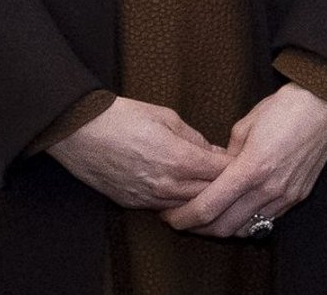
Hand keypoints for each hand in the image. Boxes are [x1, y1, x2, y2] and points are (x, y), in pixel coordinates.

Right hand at [47, 97, 230, 209]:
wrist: (80, 132)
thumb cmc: (123, 117)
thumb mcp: (167, 117)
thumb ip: (194, 137)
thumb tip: (212, 151)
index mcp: (179, 159)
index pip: (221, 172)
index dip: (236, 167)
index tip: (245, 161)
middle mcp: (166, 185)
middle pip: (209, 195)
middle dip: (224, 187)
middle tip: (235, 178)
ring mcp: (148, 198)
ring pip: (187, 207)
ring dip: (202, 198)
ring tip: (213, 187)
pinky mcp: (133, 204)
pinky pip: (165, 209)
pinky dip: (179, 203)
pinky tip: (185, 193)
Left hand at [162, 84, 326, 238]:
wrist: (326, 103)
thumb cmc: (285, 107)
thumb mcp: (245, 125)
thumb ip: (227, 154)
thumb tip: (217, 169)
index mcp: (251, 168)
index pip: (208, 208)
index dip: (183, 218)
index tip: (170, 216)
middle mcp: (268, 188)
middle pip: (223, 228)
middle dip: (198, 228)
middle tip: (184, 219)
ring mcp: (285, 196)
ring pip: (245, 229)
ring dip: (223, 227)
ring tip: (210, 216)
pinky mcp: (298, 196)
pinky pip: (267, 221)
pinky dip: (248, 221)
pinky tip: (238, 210)